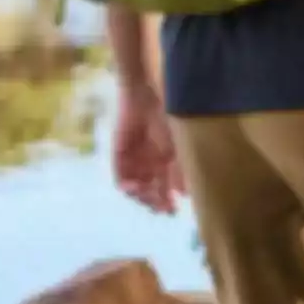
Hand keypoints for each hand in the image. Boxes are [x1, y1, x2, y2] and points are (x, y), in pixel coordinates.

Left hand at [112, 85, 184, 214]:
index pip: (166, 187)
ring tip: (148, 199)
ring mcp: (134, 158)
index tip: (173, 210)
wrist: (146, 94)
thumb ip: (179, 170)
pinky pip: (120, 176)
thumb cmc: (169, 115)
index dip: (168, 200)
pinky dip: (126, 186)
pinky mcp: (120, 153)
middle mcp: (151, 161)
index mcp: (168, 159)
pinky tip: (135, 188)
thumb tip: (183, 194)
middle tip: (161, 210)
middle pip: (151, 191)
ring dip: (141, 197)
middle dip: (155, 202)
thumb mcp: (178, 145)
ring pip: (136, 187)